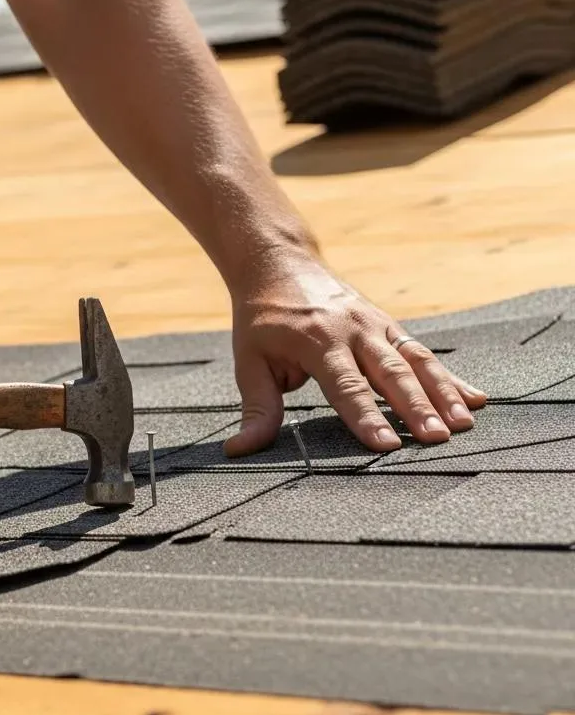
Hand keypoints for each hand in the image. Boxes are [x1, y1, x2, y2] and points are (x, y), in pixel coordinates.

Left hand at [224, 250, 486, 456]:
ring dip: (441, 392)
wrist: (279, 263)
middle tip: (437, 439)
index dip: (365, 416)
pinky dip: (449, 375)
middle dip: (415, 407)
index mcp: (316, 340)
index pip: (345, 385)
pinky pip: (422, 350)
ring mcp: (375, 324)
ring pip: (415, 359)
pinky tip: (475, 397)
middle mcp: (352, 330)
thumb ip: (256, 407)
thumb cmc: (262, 320)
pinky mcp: (389, 324)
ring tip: (463, 424)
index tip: (385, 444)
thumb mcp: (249, 360)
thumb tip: (239, 450)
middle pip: (389, 373)